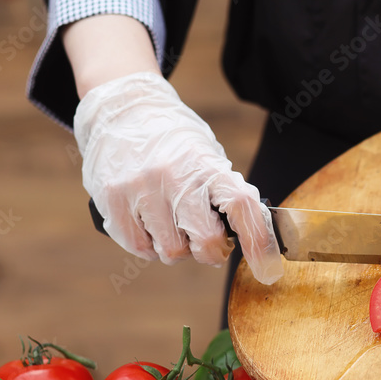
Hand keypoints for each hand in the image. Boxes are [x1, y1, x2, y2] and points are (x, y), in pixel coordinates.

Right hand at [74, 71, 282, 283]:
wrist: (123, 111)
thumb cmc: (175, 143)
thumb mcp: (208, 156)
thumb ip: (227, 193)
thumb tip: (251, 237)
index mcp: (207, 164)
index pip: (242, 207)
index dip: (259, 242)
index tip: (267, 268)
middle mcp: (174, 176)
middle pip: (205, 242)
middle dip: (212, 252)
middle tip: (211, 244)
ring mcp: (140, 189)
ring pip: (171, 252)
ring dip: (178, 249)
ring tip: (173, 225)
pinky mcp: (113, 200)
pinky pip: (140, 248)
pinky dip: (150, 245)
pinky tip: (151, 225)